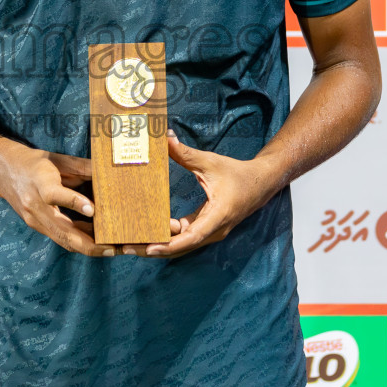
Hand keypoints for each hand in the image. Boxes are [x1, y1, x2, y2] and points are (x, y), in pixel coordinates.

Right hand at [0, 142, 115, 257]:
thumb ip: (83, 167)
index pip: (55, 195)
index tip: (93, 210)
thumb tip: (110, 174)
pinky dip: (81, 242)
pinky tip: (99, 241)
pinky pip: (62, 238)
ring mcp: (35, 220)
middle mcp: (35, 207)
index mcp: (39, 183)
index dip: (75, 202)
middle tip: (115, 248)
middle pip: (62, 231)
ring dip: (90, 248)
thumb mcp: (58, 159)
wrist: (2, 171)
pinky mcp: (37, 227)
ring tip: (114, 249)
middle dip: (91, 244)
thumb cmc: (33, 162)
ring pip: (64, 241)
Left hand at [132, 131, 278, 257]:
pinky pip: (184, 237)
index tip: (148, 248)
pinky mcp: (205, 228)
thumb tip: (166, 139)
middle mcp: (213, 230)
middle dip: (152, 248)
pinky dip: (167, 236)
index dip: (169, 245)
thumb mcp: (211, 162)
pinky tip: (147, 231)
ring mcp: (210, 231)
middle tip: (125, 247)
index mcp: (217, 216)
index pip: (191, 237)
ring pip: (181, 244)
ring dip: (157, 244)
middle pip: (180, 246)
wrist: (261, 183)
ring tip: (130, 242)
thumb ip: (186, 154)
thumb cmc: (238, 173)